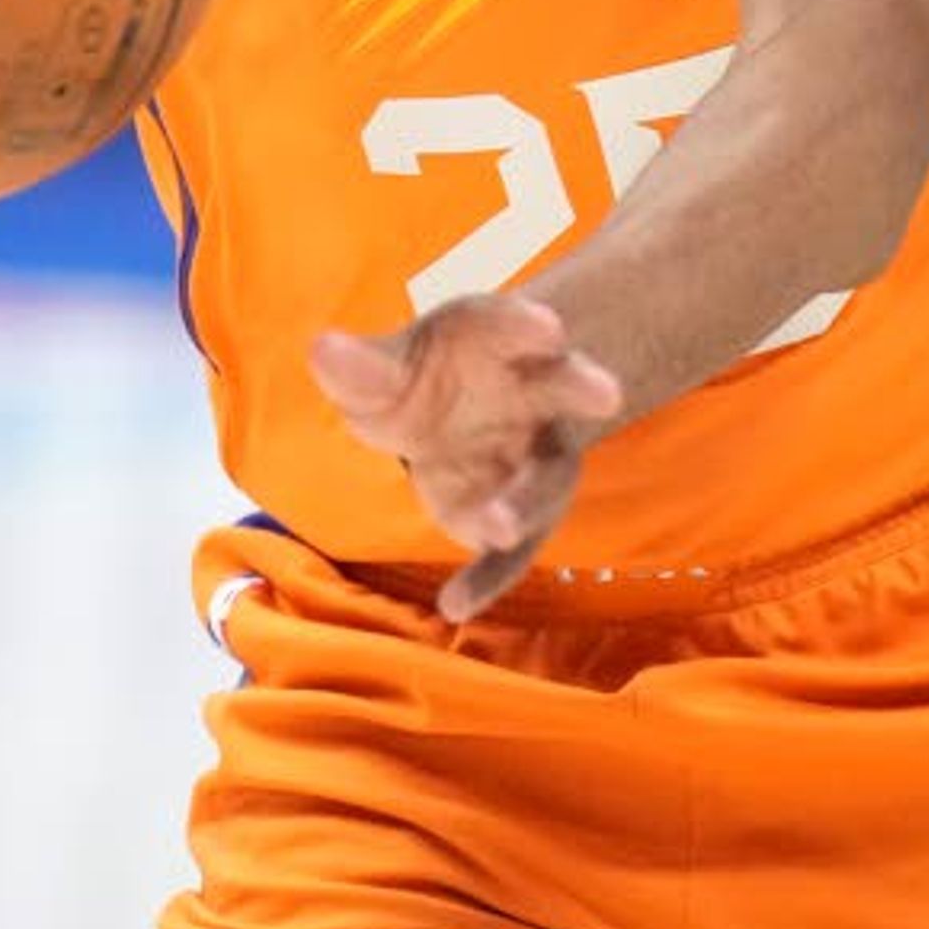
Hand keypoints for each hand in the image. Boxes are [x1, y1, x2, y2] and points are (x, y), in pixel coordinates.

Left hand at [309, 296, 624, 622]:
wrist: (459, 412)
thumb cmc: (422, 379)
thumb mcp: (388, 370)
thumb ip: (360, 367)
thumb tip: (323, 349)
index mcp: (496, 342)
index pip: (510, 324)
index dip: (527, 325)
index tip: (551, 328)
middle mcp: (533, 394)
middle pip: (565, 385)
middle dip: (582, 386)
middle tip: (606, 392)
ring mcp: (535, 456)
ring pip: (545, 477)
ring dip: (525, 500)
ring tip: (498, 527)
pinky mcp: (522, 512)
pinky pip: (513, 548)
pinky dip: (488, 576)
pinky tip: (455, 604)